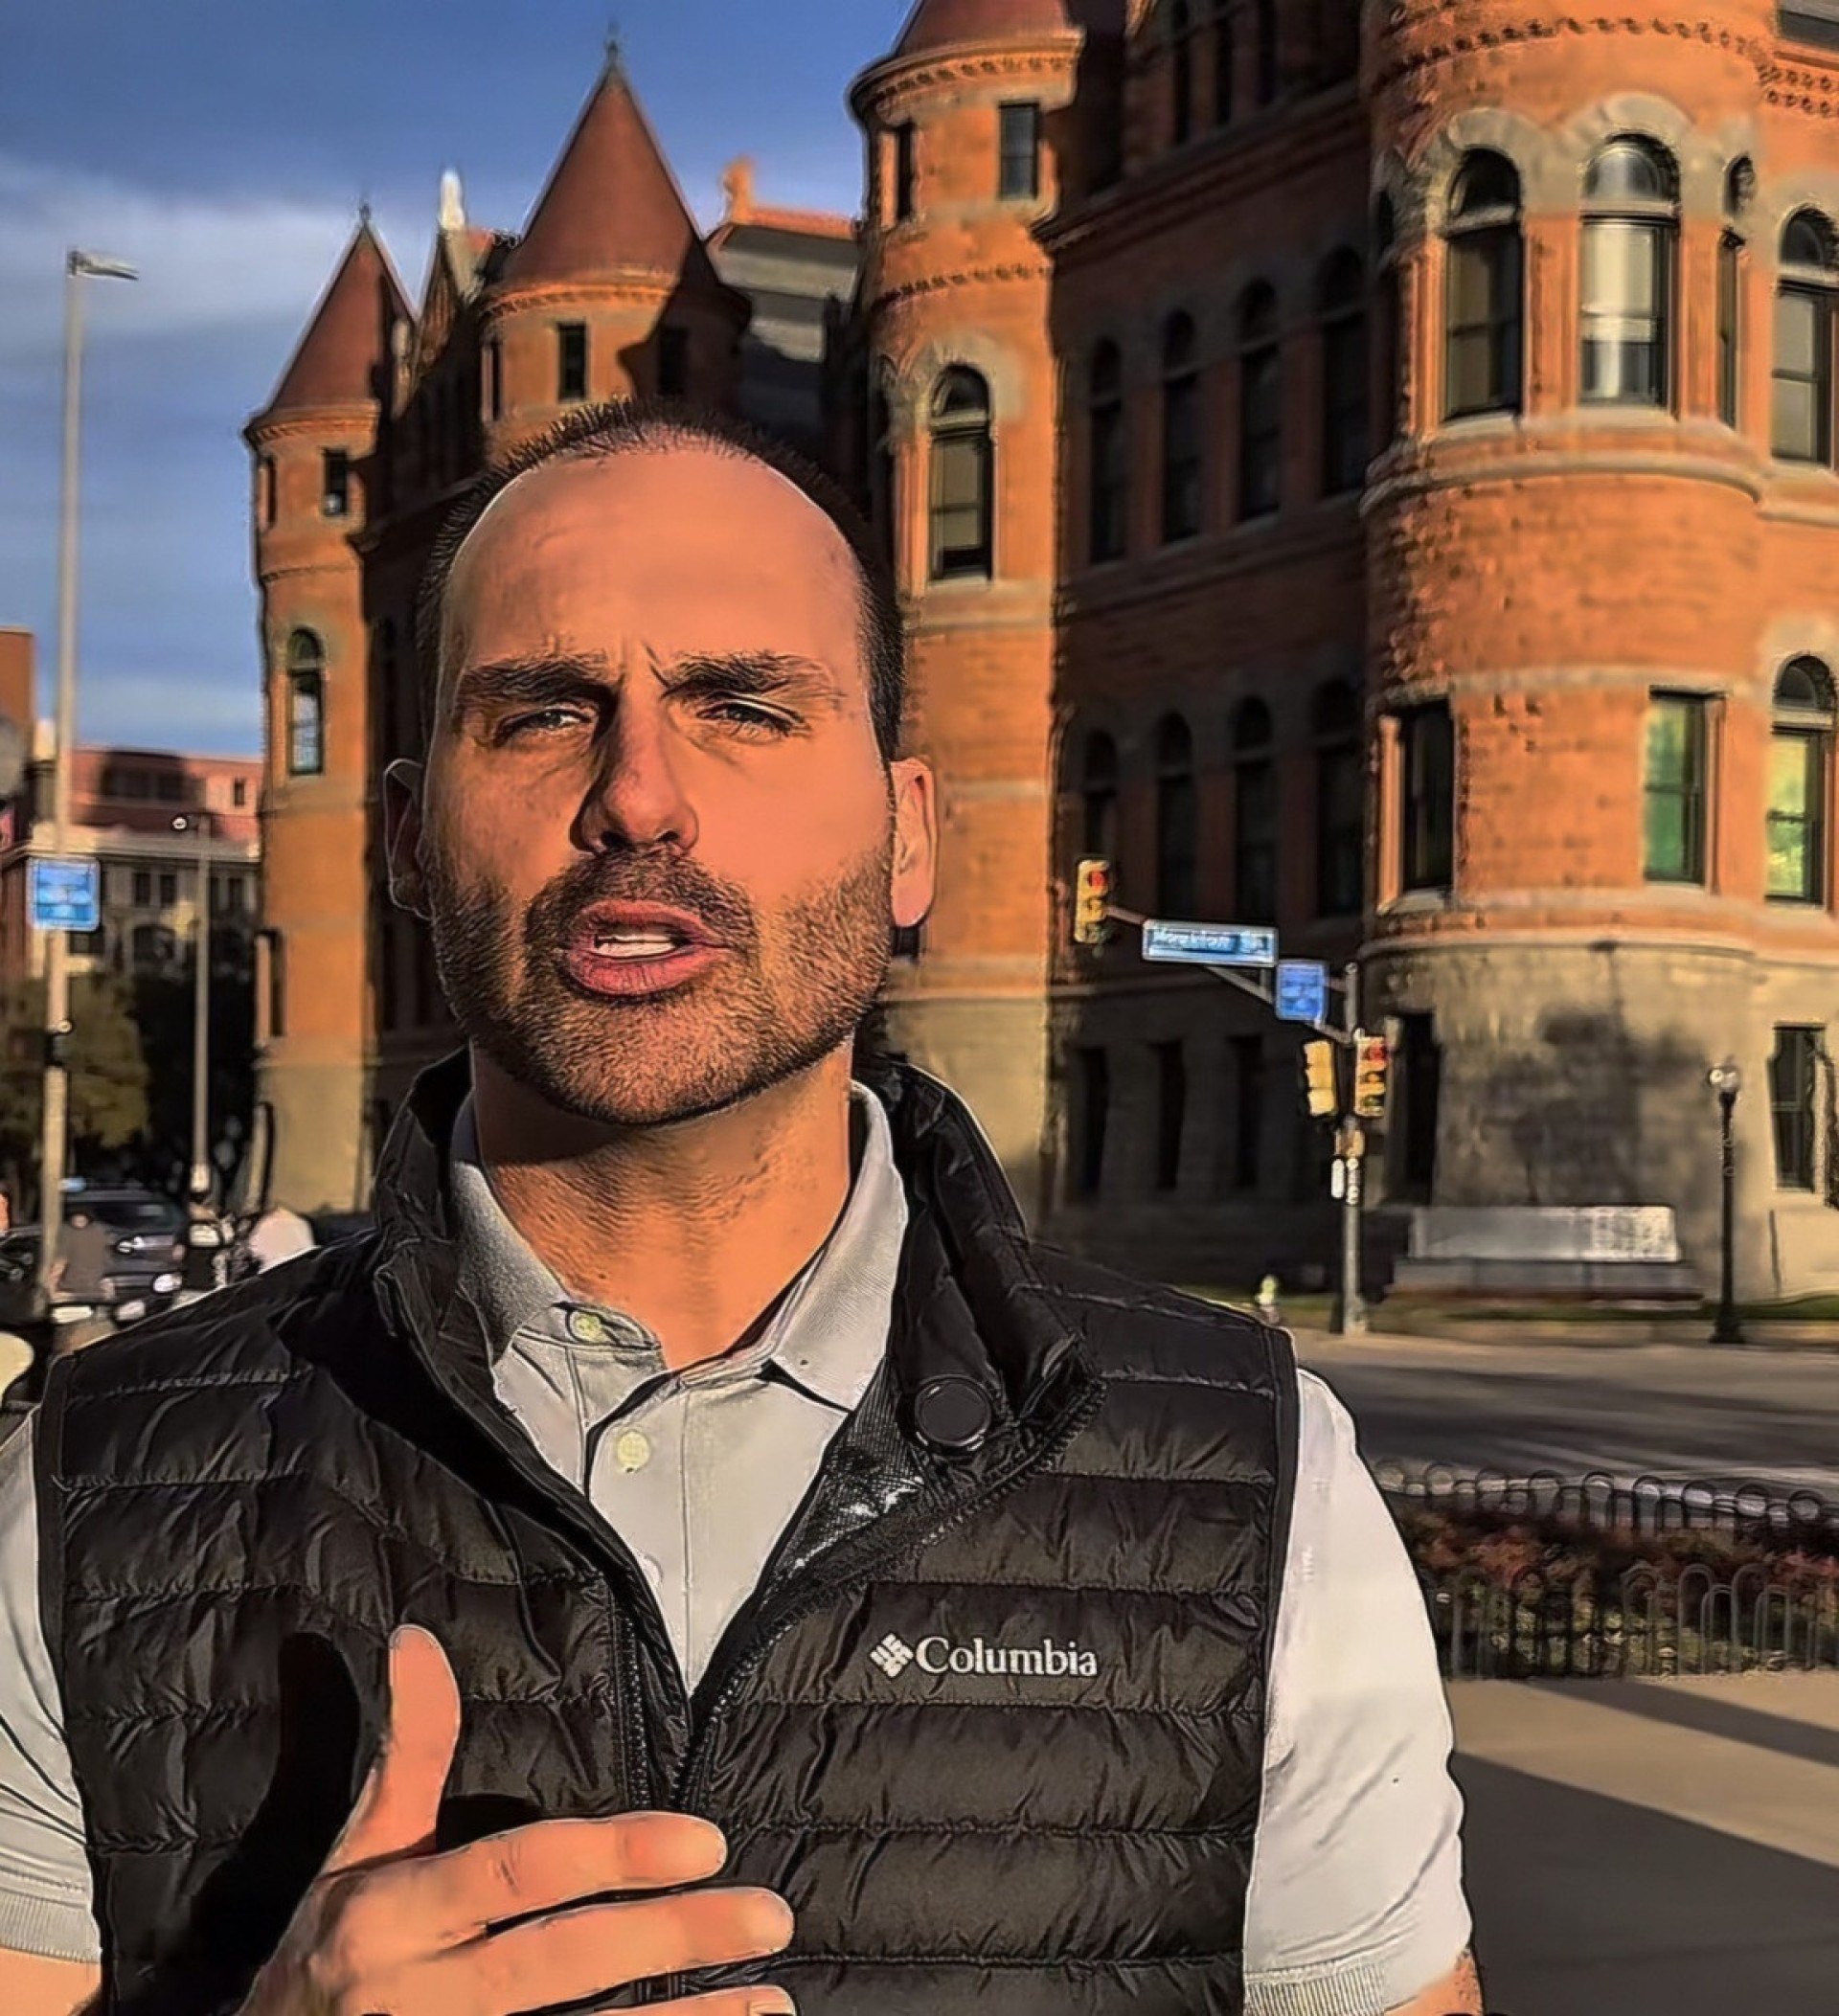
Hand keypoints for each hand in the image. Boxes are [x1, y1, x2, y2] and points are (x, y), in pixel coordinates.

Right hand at [241, 1624, 794, 2015]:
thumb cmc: (323, 1960)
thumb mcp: (354, 1854)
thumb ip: (408, 1752)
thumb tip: (418, 1637)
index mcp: (391, 1915)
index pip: (516, 1873)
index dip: (612, 1854)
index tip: (706, 1840)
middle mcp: (418, 1996)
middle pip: (560, 1963)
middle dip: (671, 1939)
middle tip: (769, 1913)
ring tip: (770, 2000)